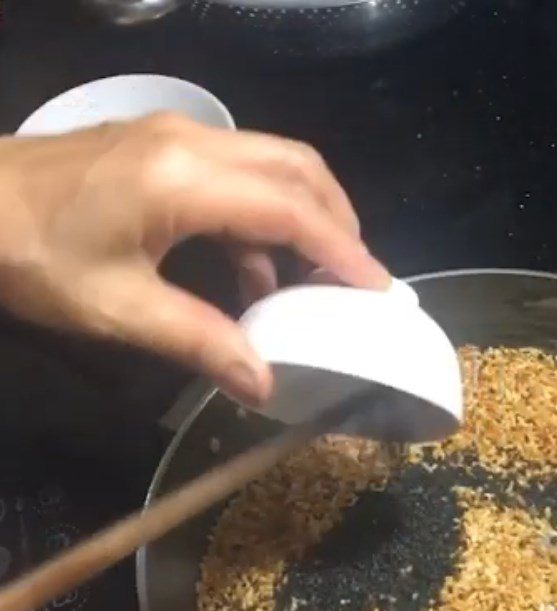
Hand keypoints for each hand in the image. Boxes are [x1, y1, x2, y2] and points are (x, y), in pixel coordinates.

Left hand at [0, 114, 390, 405]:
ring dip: (306, 216)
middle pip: (298, 167)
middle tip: (355, 279)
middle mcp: (194, 142)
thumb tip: (263, 384)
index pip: (290, 208)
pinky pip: (241, 174)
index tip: (378, 289)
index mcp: (184, 180)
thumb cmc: (33, 256)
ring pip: (274, 163)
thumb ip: (199, 342)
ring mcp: (180, 136)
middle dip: (338, 222)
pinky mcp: (166, 145)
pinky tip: (256, 273)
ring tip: (316, 279)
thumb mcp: (118, 309)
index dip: (342, 250)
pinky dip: (264, 219)